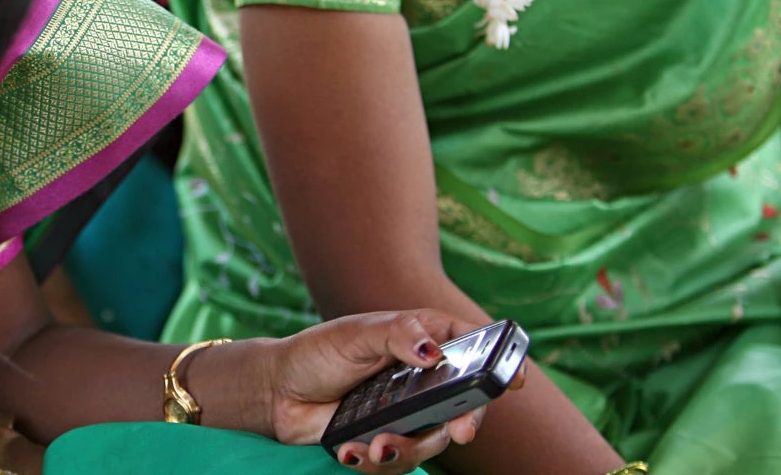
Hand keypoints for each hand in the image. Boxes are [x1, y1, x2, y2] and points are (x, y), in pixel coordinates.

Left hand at [262, 310, 526, 473]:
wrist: (278, 391)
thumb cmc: (319, 352)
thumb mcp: (356, 333)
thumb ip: (396, 336)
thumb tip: (431, 351)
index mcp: (423, 342)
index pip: (474, 348)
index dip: (501, 362)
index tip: (517, 380)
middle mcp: (424, 379)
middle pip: (465, 405)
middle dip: (466, 423)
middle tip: (462, 433)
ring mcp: (407, 412)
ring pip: (432, 441)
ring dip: (408, 449)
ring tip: (375, 445)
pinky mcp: (386, 439)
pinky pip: (396, 460)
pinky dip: (374, 460)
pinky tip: (349, 451)